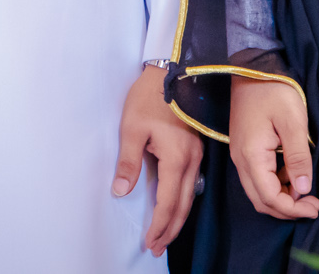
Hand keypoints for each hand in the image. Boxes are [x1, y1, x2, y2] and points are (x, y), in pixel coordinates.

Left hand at [112, 65, 203, 255]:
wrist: (172, 71)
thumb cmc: (148, 98)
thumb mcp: (131, 128)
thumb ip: (128, 163)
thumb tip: (120, 192)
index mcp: (176, 158)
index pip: (168, 202)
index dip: (159, 225)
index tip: (149, 242)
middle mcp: (192, 160)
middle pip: (183, 205)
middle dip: (170, 229)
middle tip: (158, 248)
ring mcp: (197, 154)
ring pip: (190, 195)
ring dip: (178, 217)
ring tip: (165, 234)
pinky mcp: (197, 147)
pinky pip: (192, 182)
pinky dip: (183, 200)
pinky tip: (175, 206)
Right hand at [227, 75, 318, 221]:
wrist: (252, 68)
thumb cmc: (274, 90)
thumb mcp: (293, 122)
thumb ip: (298, 157)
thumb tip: (303, 189)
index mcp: (251, 155)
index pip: (269, 197)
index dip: (293, 209)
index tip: (316, 206)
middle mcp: (241, 160)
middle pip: (261, 200)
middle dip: (287, 209)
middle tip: (314, 204)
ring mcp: (240, 154)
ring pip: (258, 191)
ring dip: (282, 197)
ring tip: (306, 190)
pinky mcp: (244, 148)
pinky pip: (258, 177)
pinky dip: (276, 184)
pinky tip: (293, 173)